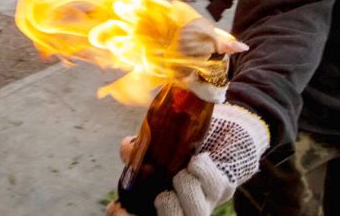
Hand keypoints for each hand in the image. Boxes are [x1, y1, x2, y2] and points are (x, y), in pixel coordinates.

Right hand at [107, 104, 269, 215]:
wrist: (216, 132)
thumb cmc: (181, 145)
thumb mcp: (157, 146)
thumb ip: (140, 149)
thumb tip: (128, 147)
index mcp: (159, 201)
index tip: (117, 208)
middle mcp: (181, 207)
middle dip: (167, 209)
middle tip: (163, 194)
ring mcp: (203, 201)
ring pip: (194, 212)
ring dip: (186, 189)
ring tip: (183, 171)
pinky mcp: (222, 188)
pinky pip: (213, 186)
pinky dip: (202, 171)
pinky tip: (197, 160)